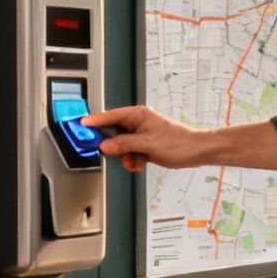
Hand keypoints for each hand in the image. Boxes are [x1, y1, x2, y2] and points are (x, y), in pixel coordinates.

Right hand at [80, 104, 200, 171]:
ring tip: (136, 159)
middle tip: (111, 152)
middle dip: (113, 145)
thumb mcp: (148, 144)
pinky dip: (132, 159)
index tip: (80, 125)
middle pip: (112, 132)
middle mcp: (137, 123)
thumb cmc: (179, 143)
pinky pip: (129, 152)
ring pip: (120, 145)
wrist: (196, 152)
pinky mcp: (144, 145)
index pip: (110, 116)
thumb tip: (105, 145)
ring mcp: (140, 134)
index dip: (94, 121)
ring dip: (125, 155)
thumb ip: (124, 144)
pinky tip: (141, 162)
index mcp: (138, 115)